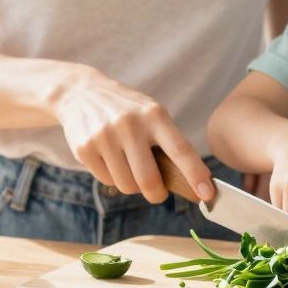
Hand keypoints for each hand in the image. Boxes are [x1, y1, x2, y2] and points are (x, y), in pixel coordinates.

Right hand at [51, 69, 210, 203]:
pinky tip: (109, 159)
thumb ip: (168, 143)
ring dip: (132, 185)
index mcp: (154, 115)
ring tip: (129, 165)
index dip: (195, 174)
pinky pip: (107, 181)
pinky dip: (112, 178)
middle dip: (157, 194)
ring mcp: (104, 136)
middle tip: (158, 193)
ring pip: (127, 185)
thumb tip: (190, 182)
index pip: (180, 150)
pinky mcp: (85, 148)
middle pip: (149, 180)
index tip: (208, 194)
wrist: (80, 92)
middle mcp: (130, 125)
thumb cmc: (127, 110)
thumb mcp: (151, 114)